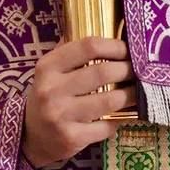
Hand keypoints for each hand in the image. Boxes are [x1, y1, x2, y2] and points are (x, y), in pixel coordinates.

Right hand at [21, 36, 136, 167]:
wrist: (29, 135)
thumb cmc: (48, 95)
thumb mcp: (51, 70)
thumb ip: (72, 52)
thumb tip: (107, 31)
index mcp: (48, 66)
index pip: (88, 46)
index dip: (114, 46)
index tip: (129, 49)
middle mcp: (52, 90)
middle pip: (102, 72)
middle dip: (128, 70)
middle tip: (140, 71)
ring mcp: (61, 116)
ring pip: (109, 100)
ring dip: (131, 94)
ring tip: (138, 90)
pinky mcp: (71, 138)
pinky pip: (107, 126)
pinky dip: (121, 119)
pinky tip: (125, 115)